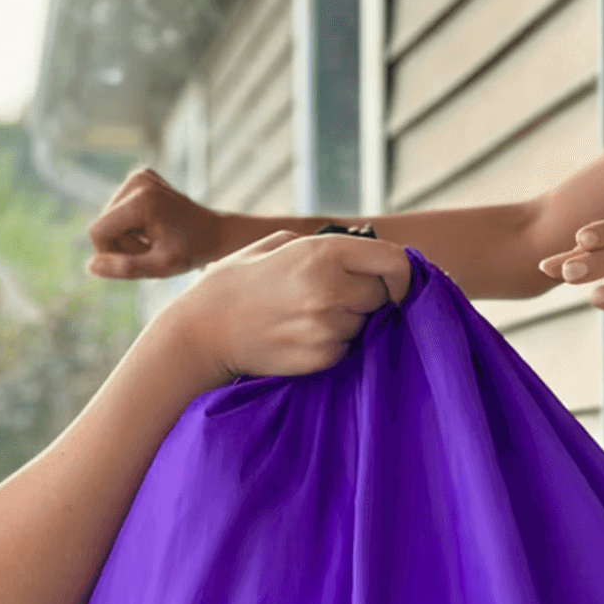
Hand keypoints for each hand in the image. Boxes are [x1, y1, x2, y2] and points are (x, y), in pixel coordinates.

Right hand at [88, 168, 222, 278]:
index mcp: (141, 200)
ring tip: (155, 240)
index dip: (110, 254)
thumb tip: (90, 266)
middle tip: (153, 251)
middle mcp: (137, 181)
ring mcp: (139, 176)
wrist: (217, 232)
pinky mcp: (140, 177)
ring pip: (109, 219)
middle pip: (102, 224)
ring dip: (127, 237)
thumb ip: (125, 268)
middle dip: (121, 245)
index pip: (98, 232)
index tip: (137, 260)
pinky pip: (118, 210)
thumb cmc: (193, 251)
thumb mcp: (160, 267)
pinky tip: (154, 228)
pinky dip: (132, 225)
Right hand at [166, 231, 412, 385]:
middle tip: (335, 296)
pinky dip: (333, 343)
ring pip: (364, 324)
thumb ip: (324, 244)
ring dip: (348, 320)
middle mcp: (332, 290)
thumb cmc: (237, 283)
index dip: (401, 273)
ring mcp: (328, 328)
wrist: (202, 332)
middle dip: (368, 295)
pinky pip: (346, 348)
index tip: (393, 281)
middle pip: (383, 295)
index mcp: (324, 253)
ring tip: (308, 315)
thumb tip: (364, 251)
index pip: (394, 261)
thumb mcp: (277, 244)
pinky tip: (300, 335)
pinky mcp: (322, 358)